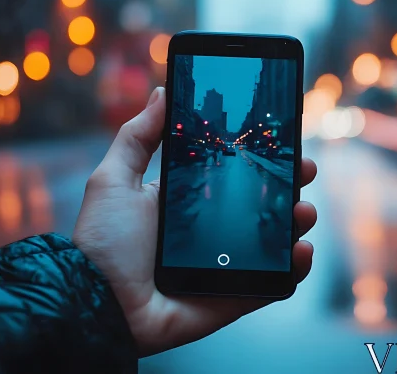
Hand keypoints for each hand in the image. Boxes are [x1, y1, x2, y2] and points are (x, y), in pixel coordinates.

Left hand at [73, 87, 317, 355]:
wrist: (95, 304)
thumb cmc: (101, 242)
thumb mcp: (114, 179)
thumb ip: (138, 137)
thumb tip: (162, 92)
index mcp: (188, 201)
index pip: (233, 173)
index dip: (260, 157)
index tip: (280, 139)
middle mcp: (212, 231)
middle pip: (263, 204)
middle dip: (290, 184)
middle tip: (302, 169)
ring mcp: (226, 265)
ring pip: (276, 242)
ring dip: (298, 222)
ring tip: (301, 211)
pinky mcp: (233, 297)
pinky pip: (273, 284)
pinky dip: (295, 270)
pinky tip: (300, 252)